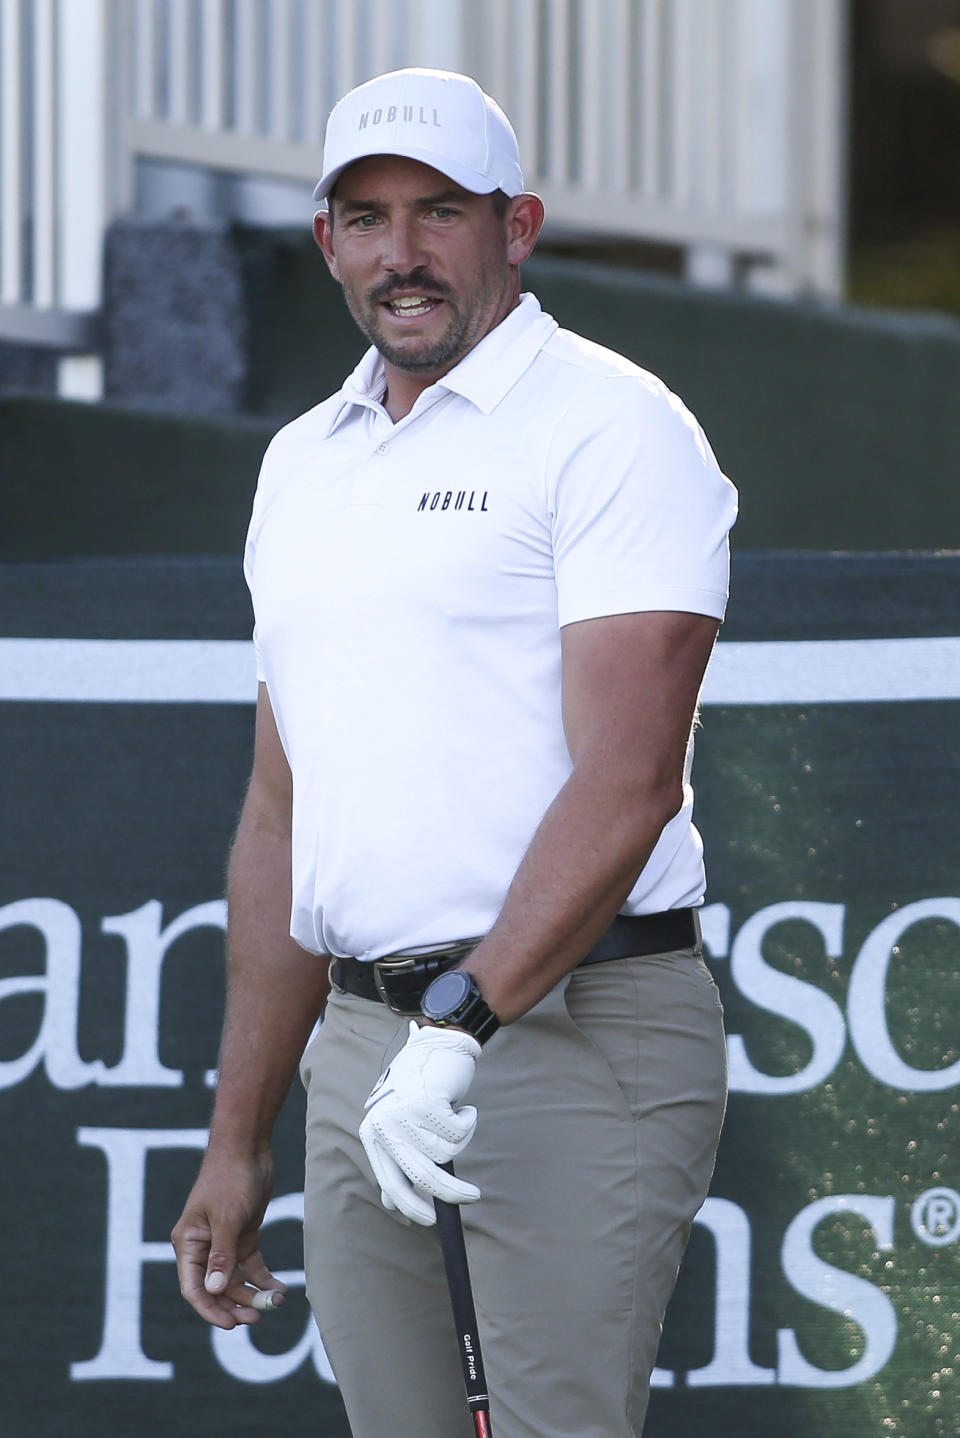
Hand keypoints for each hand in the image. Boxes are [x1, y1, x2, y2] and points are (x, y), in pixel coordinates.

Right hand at [171, 1148, 287, 1328]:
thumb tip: (213, 1291)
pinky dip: (263, 1278)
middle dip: (235, 1304)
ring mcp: (224, 1242)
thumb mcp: (226, 1218)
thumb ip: (221, 1256)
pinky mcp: (243, 1235)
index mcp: (188, 1244)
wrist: (247, 1146)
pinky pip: (251, 1265)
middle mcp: (203, 1247)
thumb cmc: (230, 1178)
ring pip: (235, 1279)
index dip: (210, 1309)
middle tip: (257, 1318)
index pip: (194, 1288)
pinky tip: (280, 1288)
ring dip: (252, 1293)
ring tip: (275, 1302)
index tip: (231, 1325)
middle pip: (216, 1288)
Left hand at [359, 1020, 481, 1224]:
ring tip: (455, 1116)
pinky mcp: (427, 1102)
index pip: (391, 1183)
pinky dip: (467, 1121)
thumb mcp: (399, 1124)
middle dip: (449, 1193)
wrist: (437, 1045)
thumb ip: (395, 1159)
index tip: (432, 1221)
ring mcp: (404, 1113)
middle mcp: (384, 1125)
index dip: (413, 1207)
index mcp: (373, 1134)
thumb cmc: (419, 1088)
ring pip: (445, 1152)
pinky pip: (458, 1132)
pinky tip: (460, 1104)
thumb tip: (391, 1203)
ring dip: (459, 1137)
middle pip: (420, 1175)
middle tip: (472, 1197)